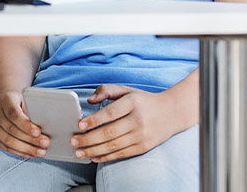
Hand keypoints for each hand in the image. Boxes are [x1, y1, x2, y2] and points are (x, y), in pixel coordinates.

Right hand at [0, 90, 48, 157]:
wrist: (1, 101)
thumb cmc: (18, 101)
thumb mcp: (25, 99)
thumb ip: (32, 110)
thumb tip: (45, 125)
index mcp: (4, 100)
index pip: (13, 114)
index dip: (25, 124)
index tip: (38, 132)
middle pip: (11, 129)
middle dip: (30, 139)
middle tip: (45, 143)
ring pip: (8, 141)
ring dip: (26, 149)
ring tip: (41, 152)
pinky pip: (6, 148)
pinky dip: (21, 152)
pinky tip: (32, 154)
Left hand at [70, 84, 186, 162]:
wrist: (172, 112)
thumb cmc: (144, 101)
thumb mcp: (127, 90)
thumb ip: (107, 90)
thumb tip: (90, 100)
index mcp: (133, 102)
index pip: (110, 113)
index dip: (94, 120)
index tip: (80, 125)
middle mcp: (138, 119)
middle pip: (109, 132)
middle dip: (88, 139)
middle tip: (74, 141)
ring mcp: (142, 135)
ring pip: (114, 146)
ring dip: (93, 150)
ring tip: (79, 152)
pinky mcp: (144, 147)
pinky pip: (122, 154)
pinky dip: (106, 157)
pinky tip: (94, 157)